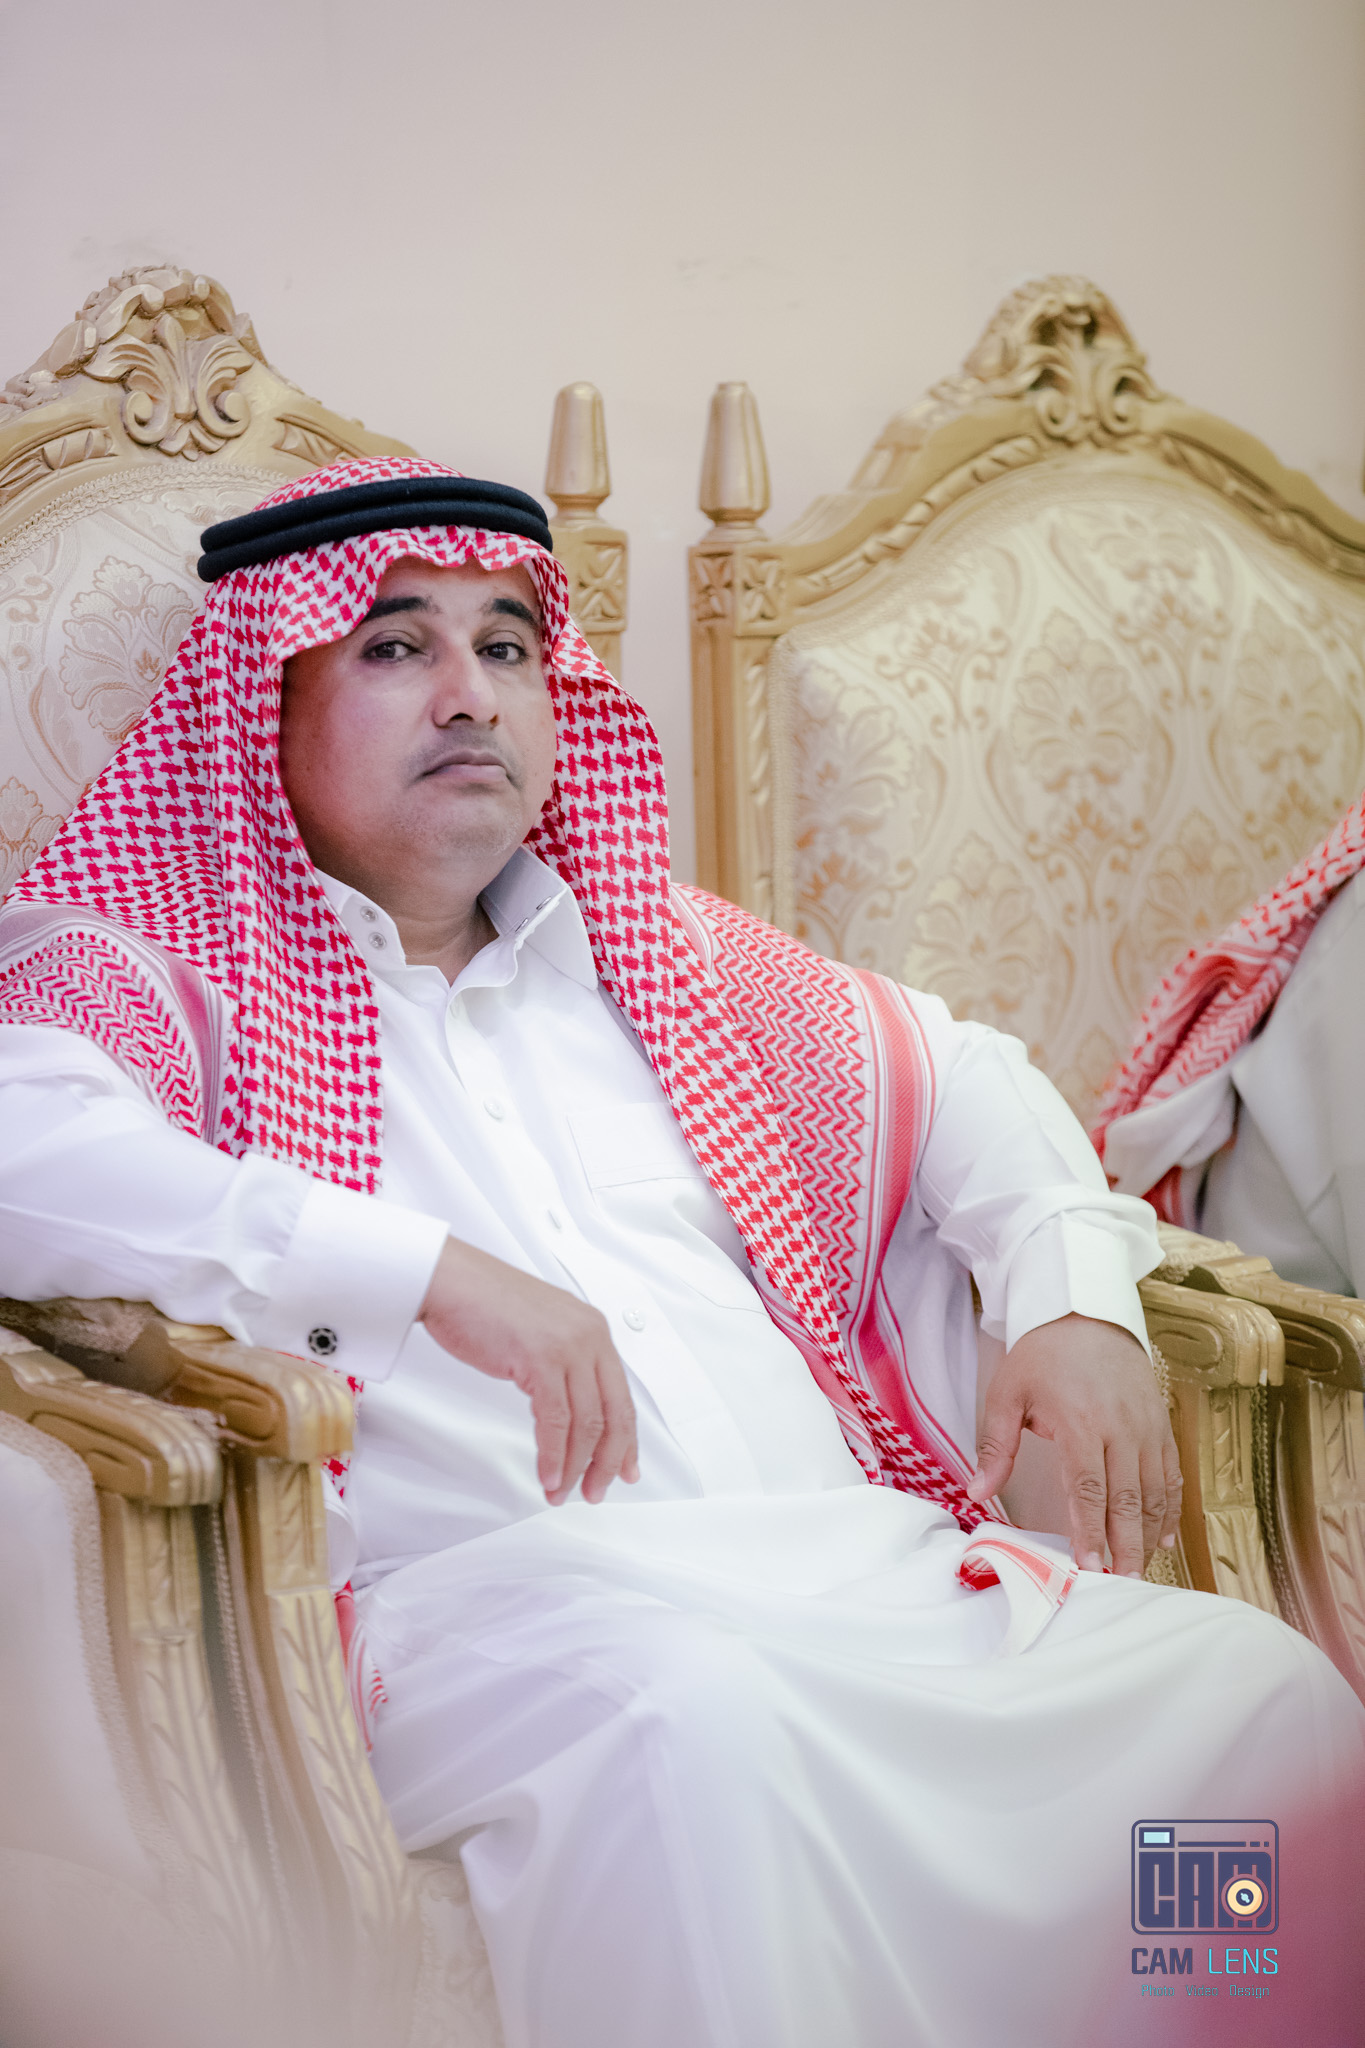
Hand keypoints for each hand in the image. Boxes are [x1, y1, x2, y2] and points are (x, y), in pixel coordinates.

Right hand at [418, 1237, 638, 1505]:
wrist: (449, 1281)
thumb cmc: (482, 1304)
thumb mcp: (540, 1329)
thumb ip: (563, 1360)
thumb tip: (571, 1407)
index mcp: (593, 1329)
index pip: (620, 1396)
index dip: (626, 1440)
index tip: (626, 1468)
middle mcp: (589, 1336)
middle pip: (612, 1414)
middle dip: (607, 1462)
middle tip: (595, 1491)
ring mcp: (568, 1347)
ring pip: (586, 1423)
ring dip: (574, 1467)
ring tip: (563, 1492)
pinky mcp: (541, 1358)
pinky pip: (555, 1421)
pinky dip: (553, 1455)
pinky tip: (548, 1475)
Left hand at [966, 1313, 1180, 1575]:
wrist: (1088, 1314)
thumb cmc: (1043, 1356)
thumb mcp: (1007, 1392)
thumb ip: (995, 1446)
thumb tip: (977, 1493)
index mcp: (1081, 1421)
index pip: (1088, 1488)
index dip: (1090, 1530)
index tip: (1089, 1566)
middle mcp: (1122, 1428)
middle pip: (1128, 1498)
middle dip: (1125, 1544)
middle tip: (1122, 1582)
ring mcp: (1147, 1427)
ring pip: (1155, 1491)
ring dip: (1149, 1533)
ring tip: (1140, 1569)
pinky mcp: (1162, 1425)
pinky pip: (1171, 1473)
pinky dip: (1170, 1507)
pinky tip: (1162, 1537)